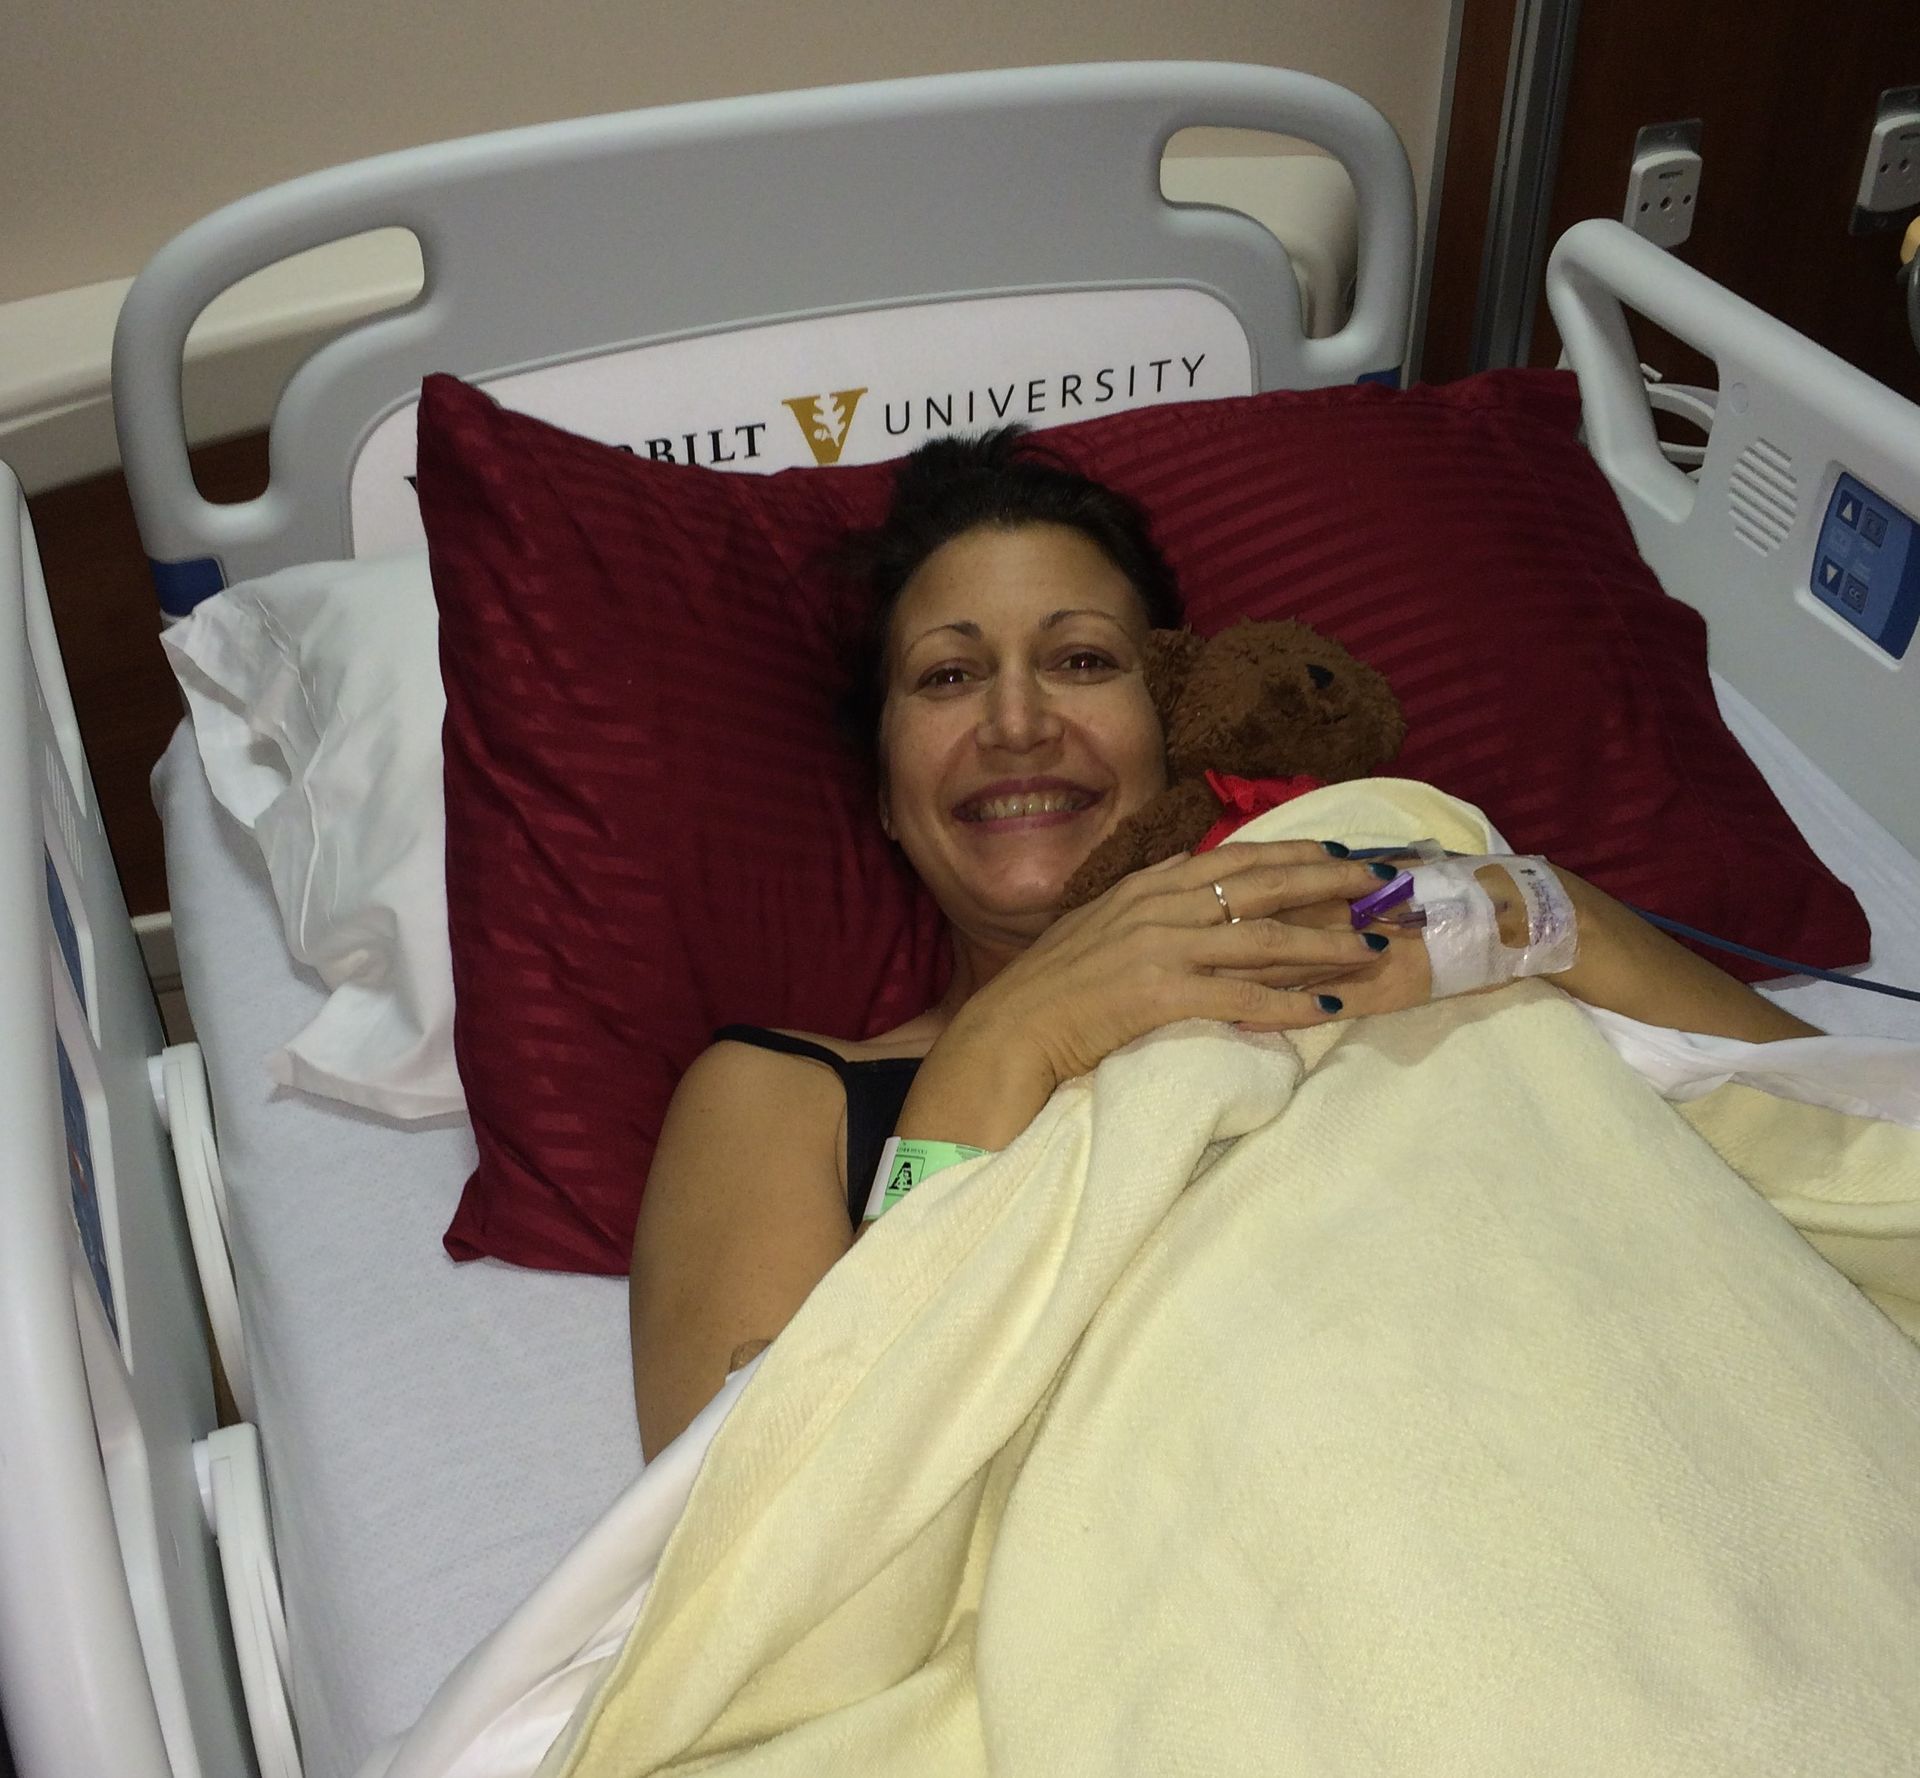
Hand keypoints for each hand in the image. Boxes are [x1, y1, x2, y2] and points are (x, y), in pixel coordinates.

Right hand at [954, 842, 1406, 1091]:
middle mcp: (1159, 906)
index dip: (1294, 854)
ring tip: (1374, 950)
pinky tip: (1327, 1011)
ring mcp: (1161, 949)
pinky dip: (1290, 1005)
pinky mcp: (1161, 996)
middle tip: (1382, 885)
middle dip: (1329, 883)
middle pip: (1262, 885)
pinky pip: (1242, 998)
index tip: (1341, 855)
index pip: (1235, 858)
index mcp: (1146, 885)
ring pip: (1264, 939)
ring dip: (1326, 945)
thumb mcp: (1098, 925)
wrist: (1008, 1033)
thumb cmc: (1052, 988)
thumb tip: (1190, 873)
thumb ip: (1147, 899)